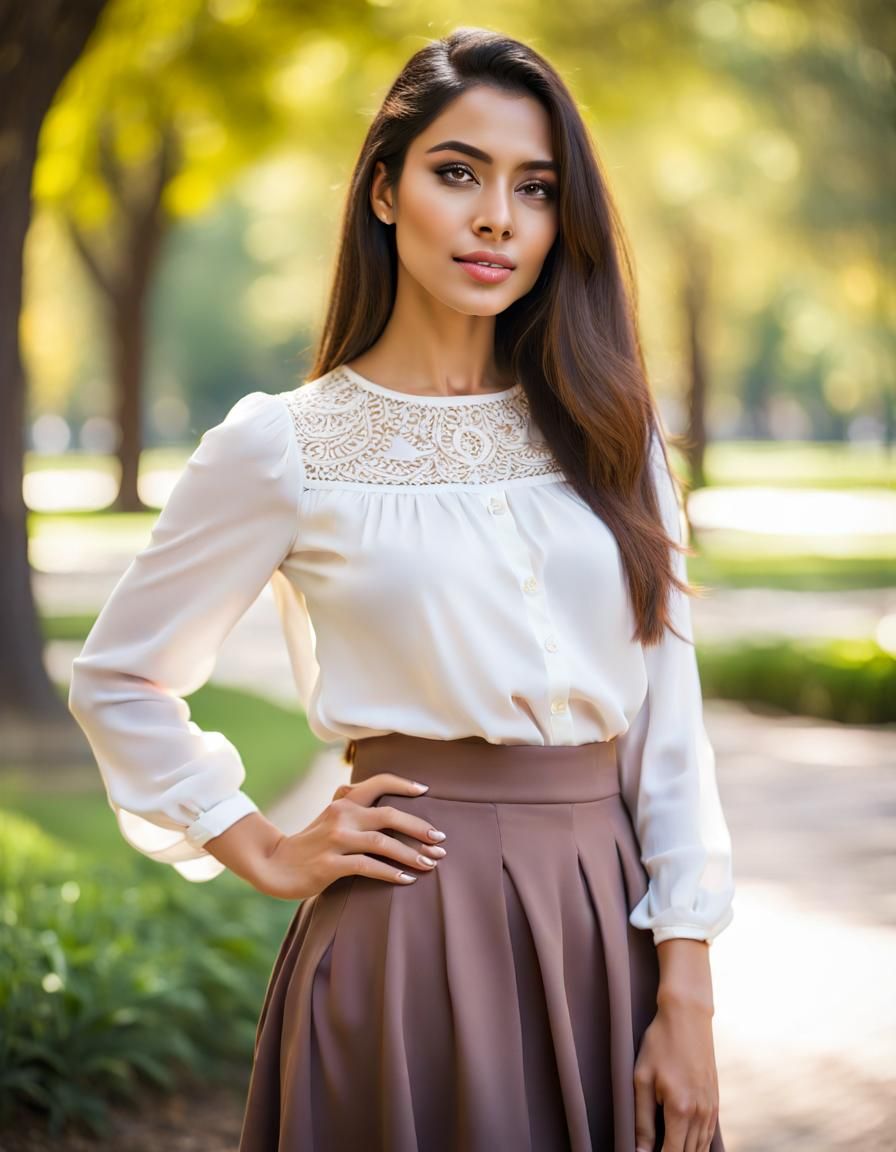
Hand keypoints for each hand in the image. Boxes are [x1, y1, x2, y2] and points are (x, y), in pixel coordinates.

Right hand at [254, 773, 447, 899]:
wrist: (274, 865)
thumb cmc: (309, 843)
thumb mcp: (330, 818)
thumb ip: (352, 806)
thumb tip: (383, 802)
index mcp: (343, 802)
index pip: (377, 783)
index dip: (403, 784)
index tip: (426, 791)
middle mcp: (341, 815)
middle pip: (389, 814)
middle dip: (420, 827)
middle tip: (441, 840)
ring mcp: (335, 839)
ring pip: (383, 842)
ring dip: (411, 853)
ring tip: (431, 863)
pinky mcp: (330, 864)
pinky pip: (368, 866)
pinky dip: (391, 872)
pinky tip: (406, 879)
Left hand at [633, 999, 719, 1151]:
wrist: (688, 1016)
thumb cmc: (660, 1044)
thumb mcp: (641, 1079)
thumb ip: (642, 1120)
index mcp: (680, 1110)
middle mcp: (700, 1113)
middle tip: (654, 1150)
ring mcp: (711, 1107)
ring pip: (701, 1147)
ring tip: (666, 1146)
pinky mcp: (715, 1101)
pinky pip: (708, 1134)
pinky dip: (698, 1145)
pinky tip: (685, 1142)